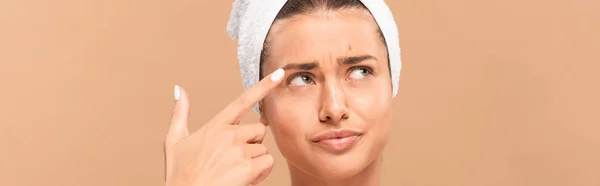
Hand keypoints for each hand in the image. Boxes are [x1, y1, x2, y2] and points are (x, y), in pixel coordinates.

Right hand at [164, 68, 285, 185]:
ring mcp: (238, 150)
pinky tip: (244, 179)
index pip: (243, 100)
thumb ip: (180, 113)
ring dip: (254, 161)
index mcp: (215, 126)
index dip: (263, 86)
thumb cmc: (180, 174)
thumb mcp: (174, 140)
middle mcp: (228, 135)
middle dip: (252, 143)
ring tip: (235, 171)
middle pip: (259, 130)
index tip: (280, 74)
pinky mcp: (247, 167)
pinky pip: (267, 163)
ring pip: (263, 149)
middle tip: (235, 158)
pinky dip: (260, 173)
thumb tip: (179, 90)